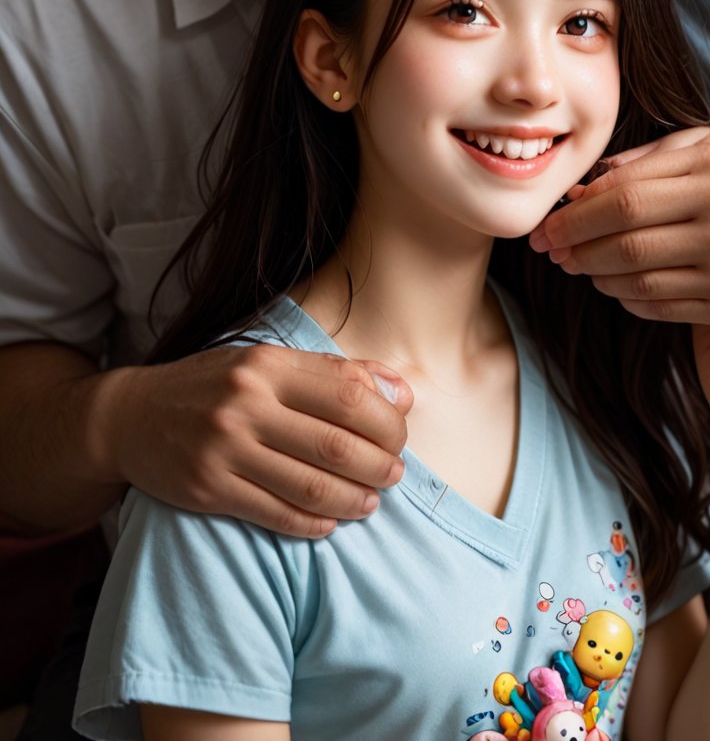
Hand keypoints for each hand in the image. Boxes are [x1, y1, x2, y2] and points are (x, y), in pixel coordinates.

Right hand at [94, 344, 411, 536]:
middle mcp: (246, 403)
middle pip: (336, 443)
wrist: (130, 415)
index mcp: (268, 364)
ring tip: (371, 502)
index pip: (349, 393)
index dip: (387, 421)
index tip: (399, 436)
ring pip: (310, 485)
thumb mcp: (267, 361)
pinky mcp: (208, 489)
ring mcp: (224, 448)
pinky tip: (330, 522)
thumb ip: (335, 373)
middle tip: (394, 474)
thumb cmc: (215, 385)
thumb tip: (403, 393)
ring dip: (353, 500)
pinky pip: (276, 513)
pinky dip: (313, 523)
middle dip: (379, 465)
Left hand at [531, 126, 709, 325]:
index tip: (552, 216)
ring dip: (593, 273)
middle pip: (622, 236)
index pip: (624, 191)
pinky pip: (658, 305)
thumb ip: (657, 154)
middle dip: (573, 243)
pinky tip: (611, 285)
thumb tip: (593, 176)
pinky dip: (624, 297)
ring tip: (574, 265)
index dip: (578, 209)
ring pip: (634, 275)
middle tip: (548, 246)